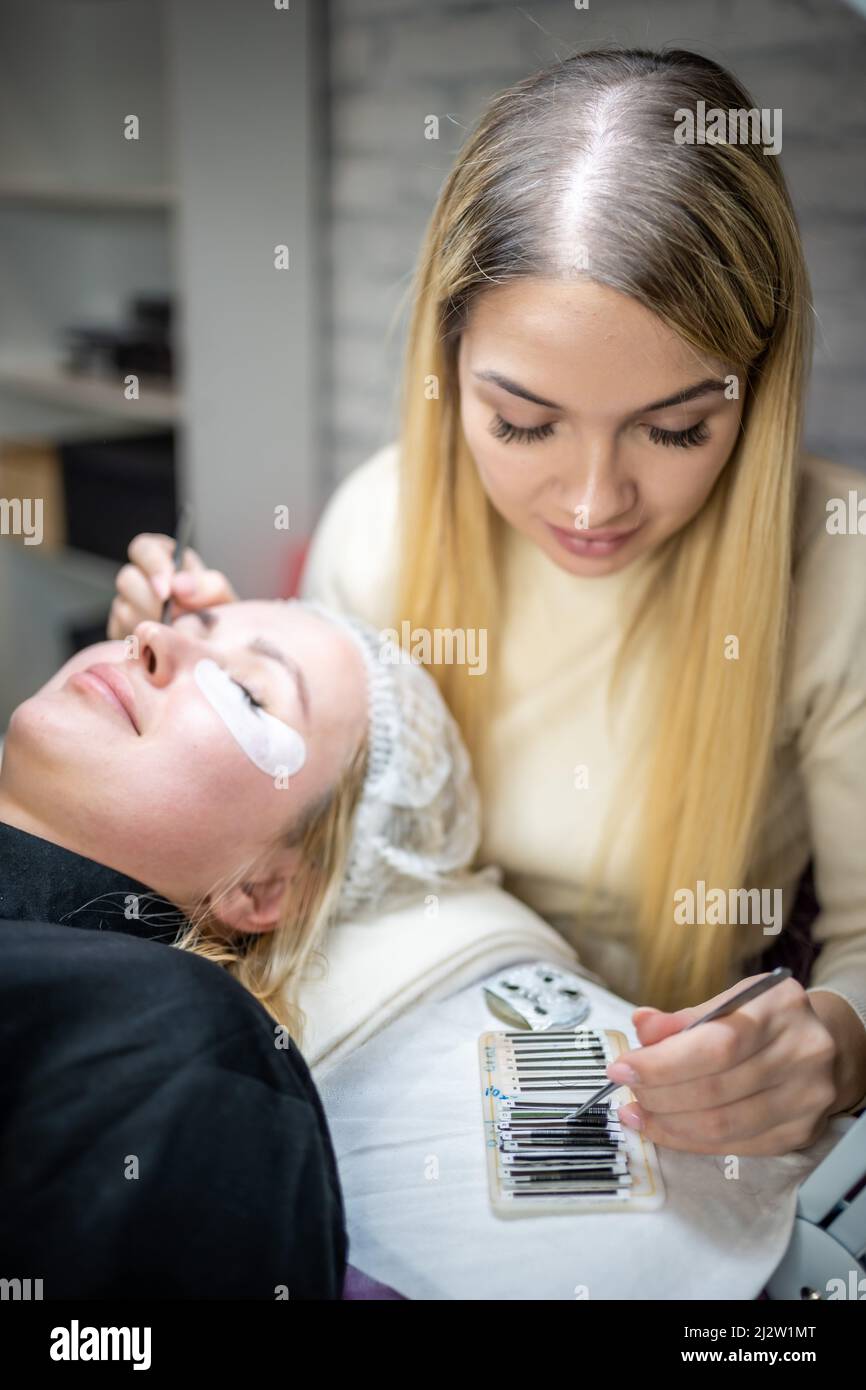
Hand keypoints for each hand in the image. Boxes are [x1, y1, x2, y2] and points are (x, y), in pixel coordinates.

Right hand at [107, 532, 236, 638]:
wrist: (214, 646)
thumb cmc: (216, 613)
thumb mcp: (220, 597)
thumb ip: (206, 586)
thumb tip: (179, 586)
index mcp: (163, 558)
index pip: (144, 548)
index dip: (153, 566)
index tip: (167, 591)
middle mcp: (140, 578)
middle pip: (126, 579)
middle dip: (149, 602)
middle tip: (171, 619)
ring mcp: (127, 604)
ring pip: (122, 609)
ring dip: (148, 624)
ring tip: (173, 634)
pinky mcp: (120, 629)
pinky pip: (120, 633)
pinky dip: (140, 641)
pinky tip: (160, 646)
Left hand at [606, 972, 838, 1155]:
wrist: (824, 1047)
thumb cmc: (765, 1019)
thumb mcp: (729, 1001)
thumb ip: (684, 1019)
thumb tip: (642, 1026)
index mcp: (780, 1008)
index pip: (716, 1045)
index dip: (663, 1063)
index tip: (623, 1068)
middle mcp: (802, 1054)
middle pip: (715, 1089)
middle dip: (658, 1094)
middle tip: (628, 1091)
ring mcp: (805, 1099)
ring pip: (722, 1125)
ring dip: (668, 1123)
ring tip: (638, 1112)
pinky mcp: (799, 1134)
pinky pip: (733, 1145)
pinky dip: (690, 1141)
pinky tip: (665, 1129)